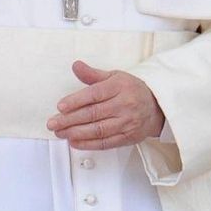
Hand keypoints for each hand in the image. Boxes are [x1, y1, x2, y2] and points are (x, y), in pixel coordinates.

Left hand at [46, 60, 164, 150]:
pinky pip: (106, 142)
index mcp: (119, 87)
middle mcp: (124, 105)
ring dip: (76, 133)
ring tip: (60, 132)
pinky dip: (89, 144)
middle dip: (70, 120)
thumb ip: (93, 74)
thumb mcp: (114, 76)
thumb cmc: (132, 90)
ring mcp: (126, 123)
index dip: (76, 101)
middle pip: (93, 114)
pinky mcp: (128, 137)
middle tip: (53, 123)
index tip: (60, 106)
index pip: (94, 95)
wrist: (157, 107)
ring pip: (98, 130)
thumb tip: (76, 66)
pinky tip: (75, 142)